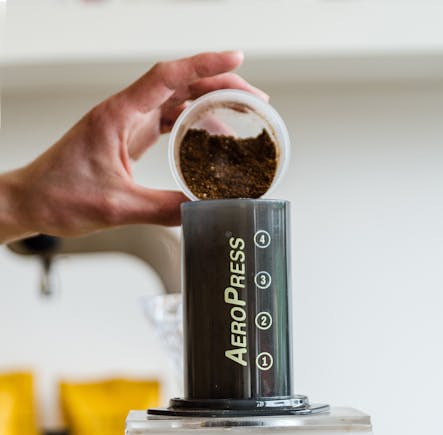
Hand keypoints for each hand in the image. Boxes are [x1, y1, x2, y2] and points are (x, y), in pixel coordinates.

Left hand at [0, 51, 266, 241]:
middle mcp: (124, 113)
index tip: (236, 58)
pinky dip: (192, 127)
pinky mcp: (127, 140)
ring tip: (241, 117)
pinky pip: (167, 123)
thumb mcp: (118, 207)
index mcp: (119, 116)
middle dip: (219, 85)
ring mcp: (125, 125)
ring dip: (208, 105)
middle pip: (179, 85)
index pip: (168, 77)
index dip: (206, 64)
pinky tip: (210, 139)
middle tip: (254, 98)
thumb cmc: (59, 196)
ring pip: (175, 103)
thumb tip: (202, 211)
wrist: (31, 202)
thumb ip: (163, 208)